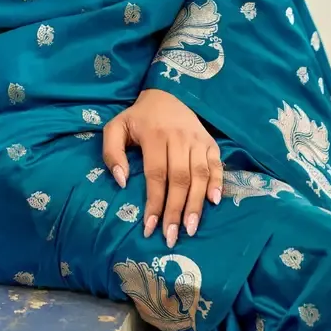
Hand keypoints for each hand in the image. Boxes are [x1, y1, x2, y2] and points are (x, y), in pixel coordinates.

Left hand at [102, 88, 222, 248]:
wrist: (166, 93)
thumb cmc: (139, 118)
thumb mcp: (116, 127)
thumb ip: (112, 152)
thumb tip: (122, 182)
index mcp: (154, 135)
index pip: (156, 174)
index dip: (154, 202)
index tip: (150, 227)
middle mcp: (179, 137)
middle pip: (179, 179)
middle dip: (175, 211)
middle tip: (171, 237)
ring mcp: (197, 139)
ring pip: (199, 175)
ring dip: (196, 204)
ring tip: (191, 229)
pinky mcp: (210, 141)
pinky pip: (217, 164)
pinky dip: (218, 183)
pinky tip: (214, 202)